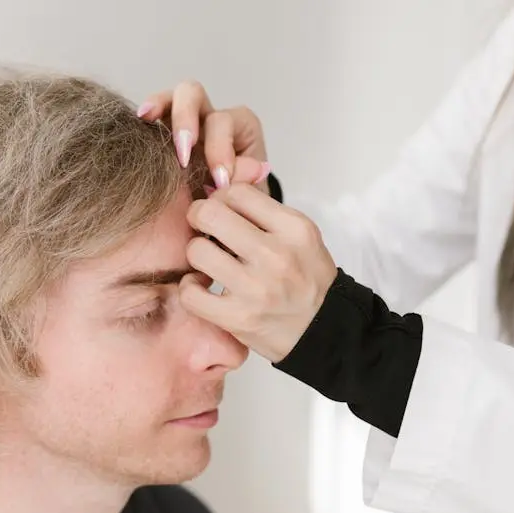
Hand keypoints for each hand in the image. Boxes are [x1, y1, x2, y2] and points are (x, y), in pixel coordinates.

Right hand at [137, 80, 269, 192]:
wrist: (224, 220)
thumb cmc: (237, 204)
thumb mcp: (247, 197)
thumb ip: (245, 183)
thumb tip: (240, 173)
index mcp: (238, 128)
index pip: (223, 124)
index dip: (219, 149)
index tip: (219, 182)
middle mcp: (209, 118)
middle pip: (195, 96)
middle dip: (185, 120)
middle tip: (181, 155)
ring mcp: (184, 123)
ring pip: (172, 97)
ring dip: (160, 105)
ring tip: (147, 117)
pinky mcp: (163, 135)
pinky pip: (152, 115)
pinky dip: (146, 114)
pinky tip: (138, 120)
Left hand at [179, 183, 337, 362]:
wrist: (323, 329)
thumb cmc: (305, 278)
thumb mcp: (299, 234)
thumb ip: (263, 209)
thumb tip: (219, 182)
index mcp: (293, 229)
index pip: (237, 192)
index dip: (221, 198)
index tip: (222, 211)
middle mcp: (275, 255)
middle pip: (210, 214)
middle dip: (199, 217)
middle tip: (203, 229)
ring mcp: (255, 288)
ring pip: (196, 251)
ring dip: (197, 254)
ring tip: (208, 261)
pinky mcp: (237, 318)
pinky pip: (190, 293)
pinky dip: (190, 288)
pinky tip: (202, 286)